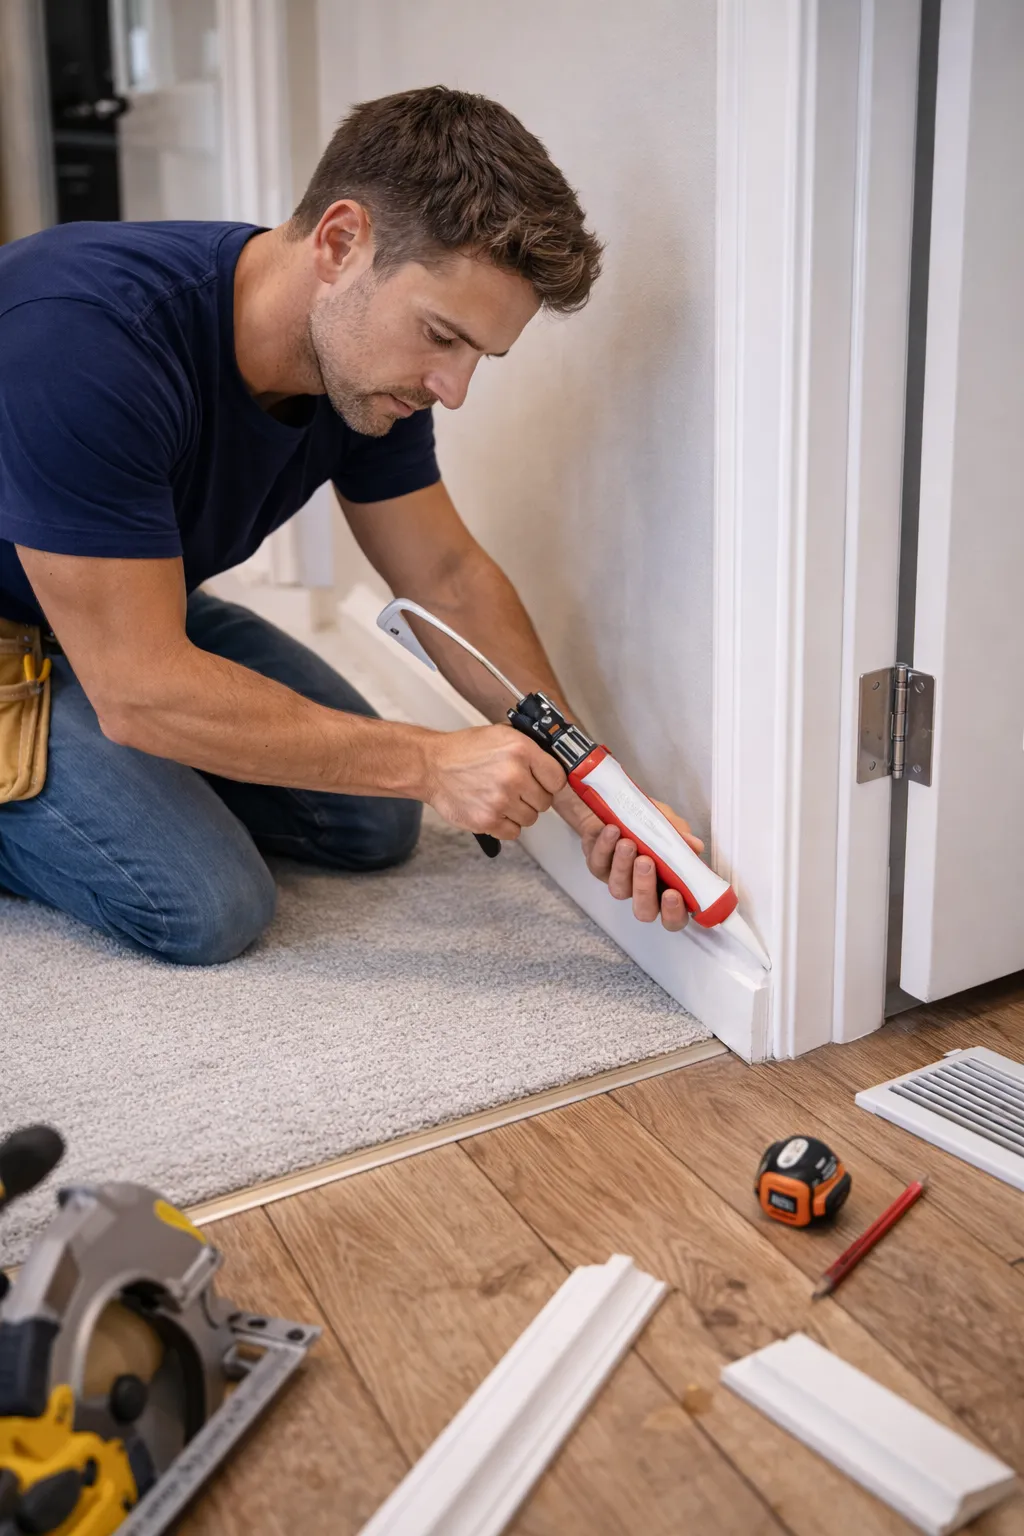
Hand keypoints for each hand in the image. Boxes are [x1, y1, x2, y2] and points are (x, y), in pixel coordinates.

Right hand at [424, 725, 566, 839]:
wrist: (432, 766)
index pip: (558, 778)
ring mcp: (500, 800)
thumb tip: (553, 761)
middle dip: (532, 797)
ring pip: (530, 818)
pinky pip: (513, 832)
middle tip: (515, 789)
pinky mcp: (487, 820)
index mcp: (520, 750)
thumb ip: (529, 748)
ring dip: (518, 812)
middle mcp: (513, 775)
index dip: (550, 782)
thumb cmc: (464, 751)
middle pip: (545, 802)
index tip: (542, 782)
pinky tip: (493, 809)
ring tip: (500, 798)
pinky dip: (505, 825)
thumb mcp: (500, 735)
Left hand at [562, 789, 704, 931]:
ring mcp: (619, 882)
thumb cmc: (650, 826)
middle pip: (644, 910)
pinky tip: (613, 831)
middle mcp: (643, 892)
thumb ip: (682, 839)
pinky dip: (605, 846)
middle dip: (644, 888)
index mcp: (668, 889)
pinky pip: (598, 863)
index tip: (673, 893)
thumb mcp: (670, 827)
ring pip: (618, 888)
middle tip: (646, 862)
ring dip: (623, 865)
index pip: (674, 918)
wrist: (619, 810)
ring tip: (628, 843)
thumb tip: (694, 846)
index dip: (673, 913)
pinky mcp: (598, 868)